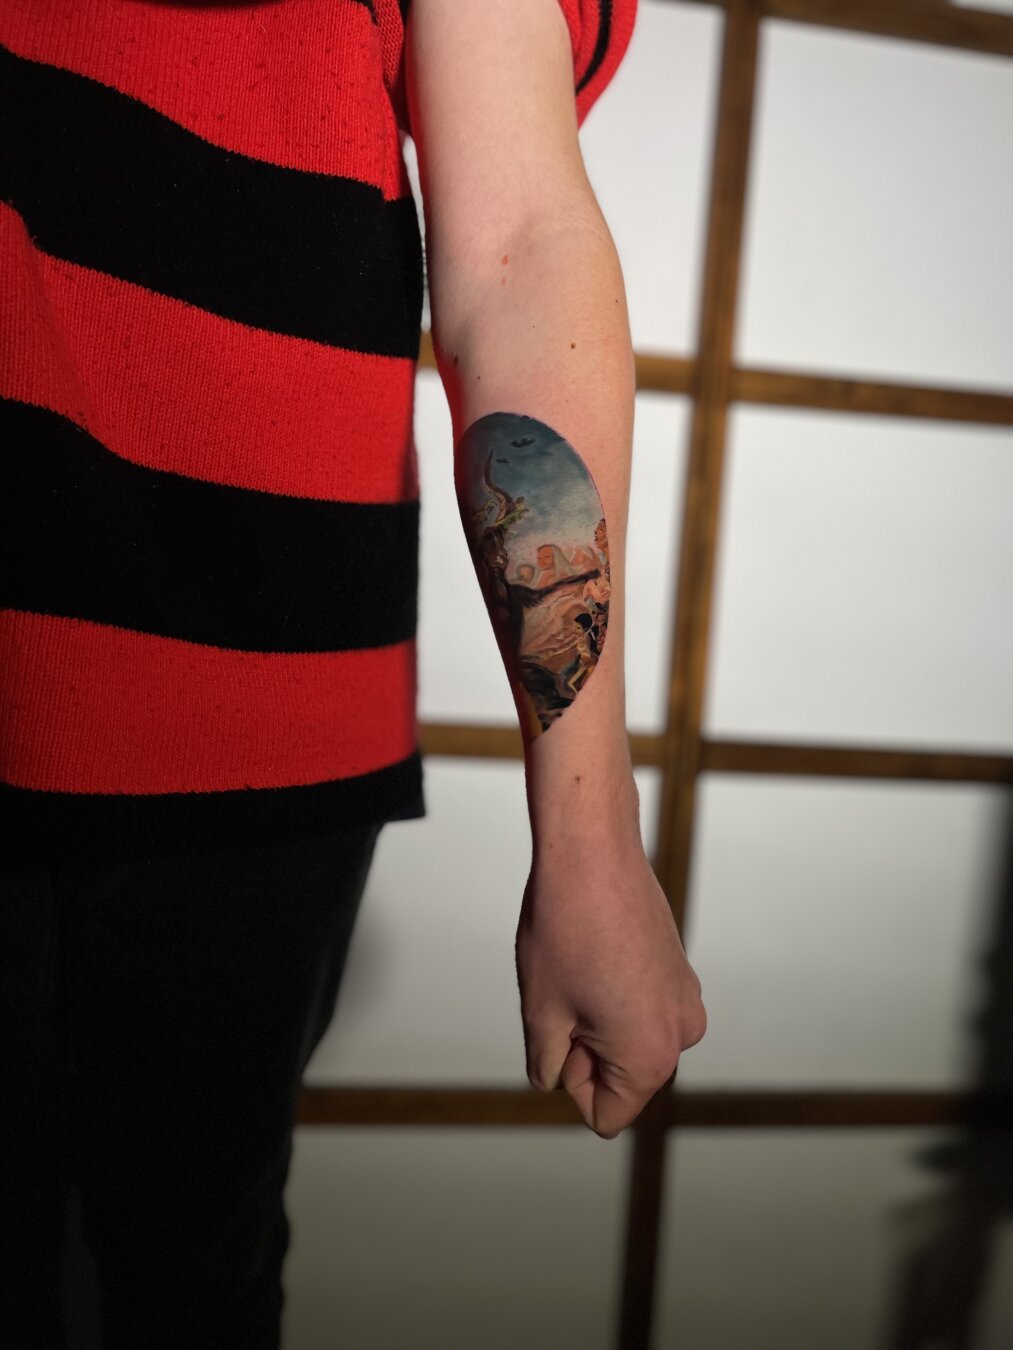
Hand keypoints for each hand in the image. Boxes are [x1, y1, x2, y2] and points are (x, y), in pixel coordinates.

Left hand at [515, 837, 706, 1138]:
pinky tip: (595, 954)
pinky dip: (614, 994)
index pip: (606, 1114)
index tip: (562, 1029)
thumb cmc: (565, 928)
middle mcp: (682, 1034)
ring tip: (580, 971)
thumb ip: (547, 1065)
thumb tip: (554, 1078)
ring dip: (598, 1020)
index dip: (570, 1080)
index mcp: (651, 1057)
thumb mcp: (540, 1013)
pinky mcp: (680, 971)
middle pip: (622, 1079)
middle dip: (585, 1050)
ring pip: (629, 1040)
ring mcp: (686, 999)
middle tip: (567, 994)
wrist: (593, 853)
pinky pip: (641, 1007)